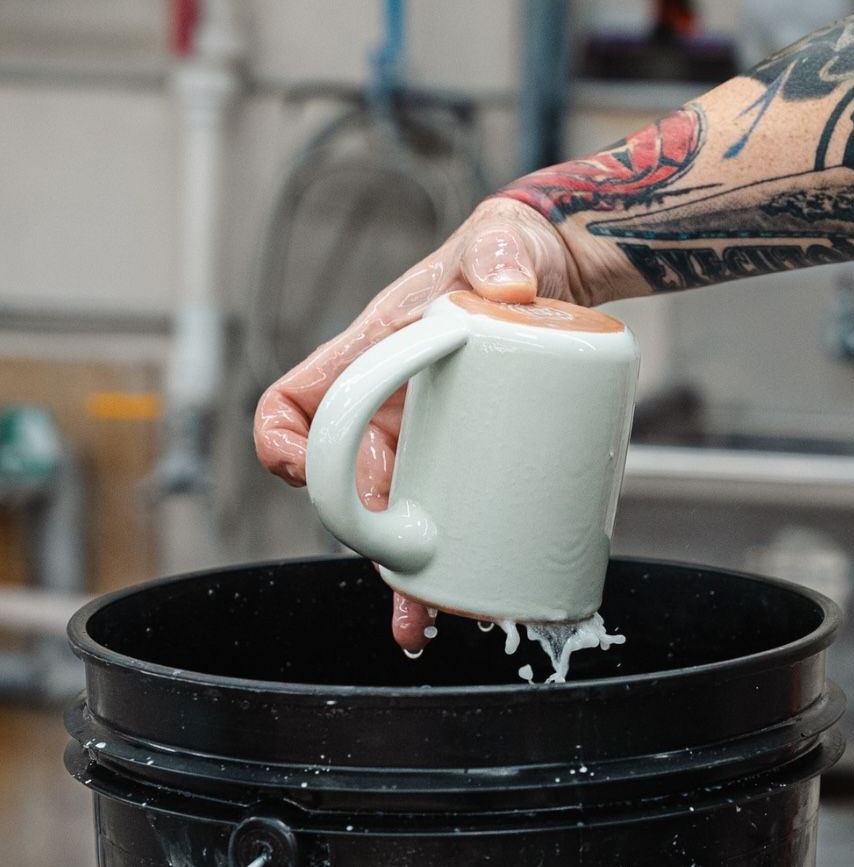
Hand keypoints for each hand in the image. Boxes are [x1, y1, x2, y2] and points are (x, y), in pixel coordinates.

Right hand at [253, 197, 586, 650]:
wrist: (559, 274)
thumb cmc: (510, 254)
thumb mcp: (502, 246)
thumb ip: (500, 255)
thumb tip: (505, 286)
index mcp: (373, 352)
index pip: (296, 401)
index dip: (282, 440)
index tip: (298, 468)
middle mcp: (391, 406)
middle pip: (345, 480)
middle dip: (361, 531)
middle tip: (401, 554)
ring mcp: (430, 438)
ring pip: (395, 517)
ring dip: (401, 574)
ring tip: (424, 620)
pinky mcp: (473, 459)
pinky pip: (448, 518)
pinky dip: (448, 564)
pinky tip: (462, 601)